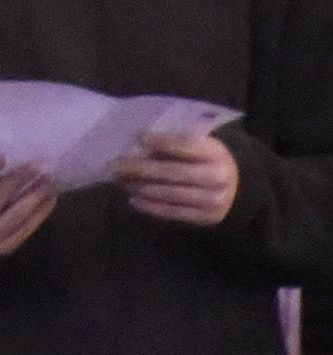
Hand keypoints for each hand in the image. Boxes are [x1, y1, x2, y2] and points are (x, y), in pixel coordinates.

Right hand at [0, 152, 60, 254]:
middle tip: (35, 165)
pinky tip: (49, 198)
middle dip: (17, 179)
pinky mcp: (4, 247)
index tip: (1, 155)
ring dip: (34, 195)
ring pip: (16, 213)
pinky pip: (27, 228)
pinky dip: (41, 212)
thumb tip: (6, 157)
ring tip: (47, 181)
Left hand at [117, 124, 242, 225]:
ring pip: (170, 194)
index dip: (162, 142)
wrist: (240, 188)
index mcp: (214, 153)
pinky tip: (133, 199)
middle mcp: (216, 177)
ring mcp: (213, 200)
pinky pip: (174, 212)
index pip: (186, 146)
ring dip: (140, 187)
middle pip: (172, 172)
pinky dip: (151, 207)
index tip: (138, 137)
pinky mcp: (206, 217)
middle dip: (139, 168)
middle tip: (113, 165)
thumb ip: (176, 143)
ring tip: (118, 181)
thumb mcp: (201, 145)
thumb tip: (137, 144)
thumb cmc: (208, 159)